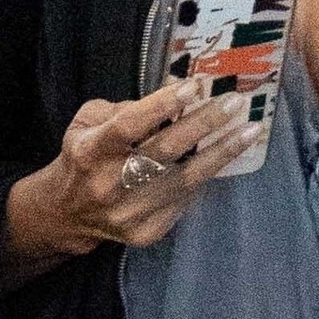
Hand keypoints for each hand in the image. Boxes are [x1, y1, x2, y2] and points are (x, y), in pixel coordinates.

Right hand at [4, 78, 253, 278]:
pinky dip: (205, 176)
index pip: (130, 126)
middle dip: (203, 123)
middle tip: (234, 101)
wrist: (69, 214)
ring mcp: (129, 213)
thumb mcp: (90, 122)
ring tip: (249, 130)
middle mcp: (109, 184)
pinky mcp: (146, 232)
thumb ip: (130, 106)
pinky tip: (225, 157)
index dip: (163, 106)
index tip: (195, 86)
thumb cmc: (86, 157)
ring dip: (221, 153)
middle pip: (164, 151)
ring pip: (184, 180)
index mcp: (91, 151)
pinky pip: (184, 200)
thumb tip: (176, 87)